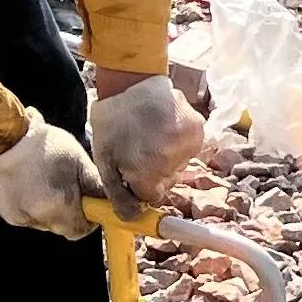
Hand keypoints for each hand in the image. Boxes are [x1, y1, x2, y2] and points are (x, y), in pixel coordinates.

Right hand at [0, 117, 98, 236]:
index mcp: (61, 203)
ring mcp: (22, 218)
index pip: (80, 230)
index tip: (86, 205)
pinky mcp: (9, 216)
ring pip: (45, 224)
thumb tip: (113, 201)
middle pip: (63, 228)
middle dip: (68, 214)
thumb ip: (96, 186)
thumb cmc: (43, 145)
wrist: (4, 139)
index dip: (86, 220)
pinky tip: (29, 187)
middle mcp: (41, 216)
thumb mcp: (78, 160)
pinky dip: (32, 208)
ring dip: (49, 211)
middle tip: (65, 190)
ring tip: (44, 184)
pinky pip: (29, 219)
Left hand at [88, 73, 205, 204]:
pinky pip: (190, 149)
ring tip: (150, 135)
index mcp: (146, 172)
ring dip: (167, 156)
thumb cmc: (112, 122)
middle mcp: (172, 161)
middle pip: (167, 182)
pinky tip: (164, 128)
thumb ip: (118, 195)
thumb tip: (132, 219)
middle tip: (139, 148)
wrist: (130, 82)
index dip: (140, 185)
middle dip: (154, 171)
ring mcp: (188, 144)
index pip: (151, 197)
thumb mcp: (104, 161)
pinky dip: (179, 143)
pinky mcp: (198, 129)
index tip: (132, 169)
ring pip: (180, 166)